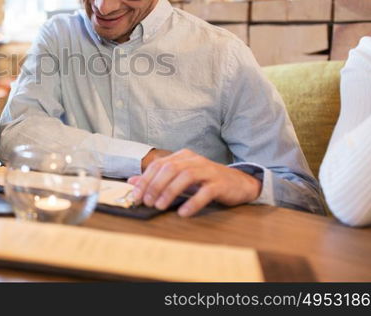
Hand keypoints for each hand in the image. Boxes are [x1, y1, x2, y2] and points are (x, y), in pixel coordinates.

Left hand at [128, 148, 261, 216]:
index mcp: (182, 156)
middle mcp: (194, 160)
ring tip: (159, 206)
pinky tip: (183, 212)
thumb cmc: (206, 181)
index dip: (145, 180)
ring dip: (169, 192)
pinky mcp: (220, 184)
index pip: (159, 165)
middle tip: (147, 202)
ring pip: (185, 177)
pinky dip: (192, 202)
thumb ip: (157, 179)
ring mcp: (208, 171)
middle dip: (155, 186)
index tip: (136, 196)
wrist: (239, 183)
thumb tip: (132, 181)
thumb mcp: (180, 178)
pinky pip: (205, 192)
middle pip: (170, 169)